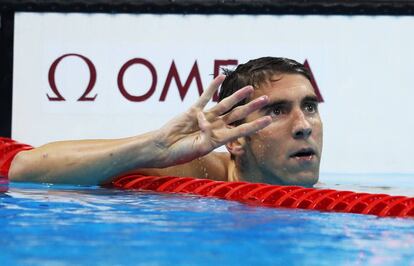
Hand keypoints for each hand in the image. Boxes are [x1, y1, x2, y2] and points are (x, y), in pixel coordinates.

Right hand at [154, 75, 270, 166]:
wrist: (163, 148)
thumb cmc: (181, 152)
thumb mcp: (198, 148)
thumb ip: (206, 136)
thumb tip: (207, 122)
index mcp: (219, 139)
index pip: (242, 130)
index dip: (256, 125)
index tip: (269, 119)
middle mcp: (215, 127)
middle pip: (237, 114)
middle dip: (252, 107)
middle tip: (265, 99)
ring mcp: (205, 117)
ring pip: (225, 104)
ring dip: (237, 95)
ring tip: (250, 88)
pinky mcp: (194, 110)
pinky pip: (205, 96)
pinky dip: (212, 87)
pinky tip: (220, 77)